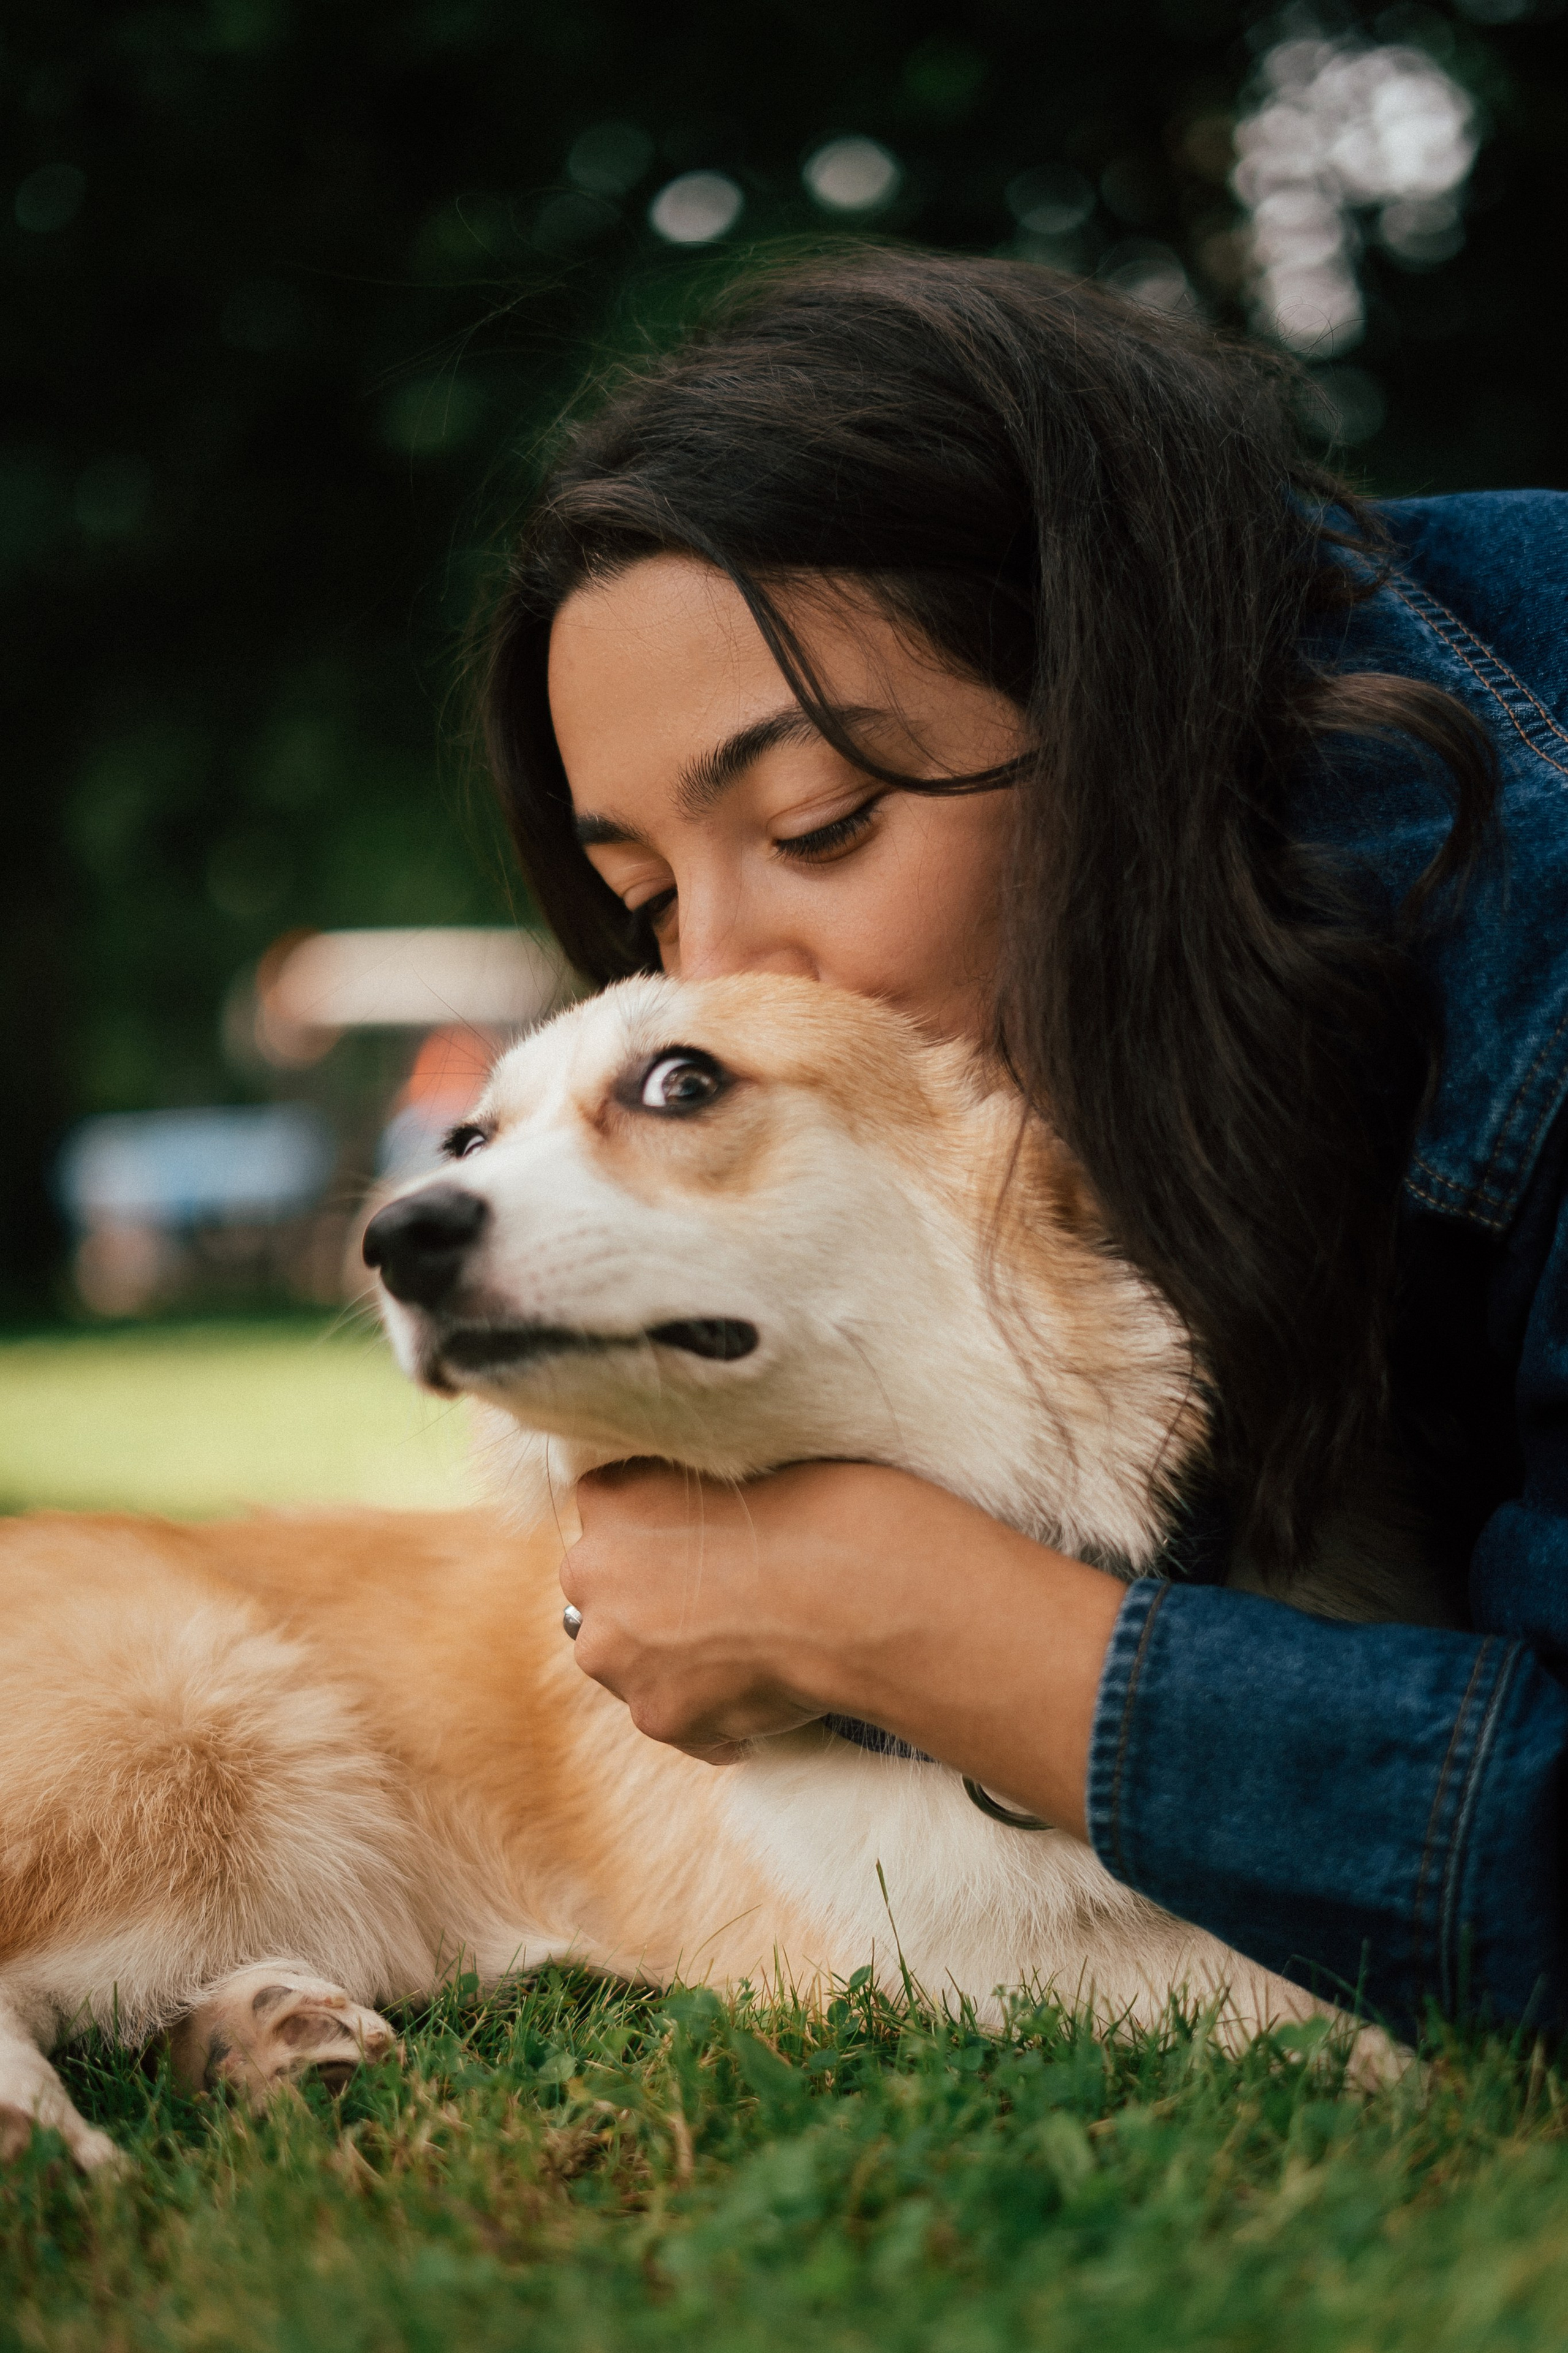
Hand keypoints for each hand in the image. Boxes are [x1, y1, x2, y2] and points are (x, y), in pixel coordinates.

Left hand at [559, 1458, 1125, 1835]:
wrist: (855, 1586)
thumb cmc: (820, 1505)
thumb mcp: (744, 1460)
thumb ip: (693, 1486)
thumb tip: (698, 1509)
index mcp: (608, 1496)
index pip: (609, 1514)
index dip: (659, 1532)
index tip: (704, 1545)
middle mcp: (590, 1574)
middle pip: (605, 1594)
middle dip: (652, 1602)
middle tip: (726, 1603)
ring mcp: (617, 1651)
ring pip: (631, 1662)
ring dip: (674, 1661)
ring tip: (752, 1649)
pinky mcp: (656, 1715)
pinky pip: (678, 1719)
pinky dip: (714, 1712)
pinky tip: (769, 1688)